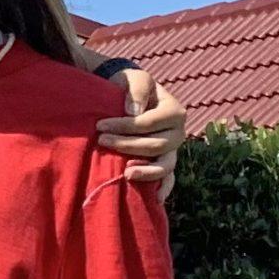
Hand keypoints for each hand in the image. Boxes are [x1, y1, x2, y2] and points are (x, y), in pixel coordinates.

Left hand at [95, 71, 184, 198]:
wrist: (131, 96)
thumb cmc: (131, 87)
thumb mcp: (134, 79)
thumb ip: (136, 90)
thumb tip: (133, 111)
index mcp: (174, 111)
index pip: (148, 123)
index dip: (124, 126)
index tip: (100, 125)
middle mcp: (178, 132)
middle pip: (155, 145)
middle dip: (126, 145)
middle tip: (102, 141)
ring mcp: (173, 150)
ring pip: (164, 165)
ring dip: (145, 171)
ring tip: (126, 173)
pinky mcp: (165, 162)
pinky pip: (169, 179)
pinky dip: (164, 189)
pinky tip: (155, 200)